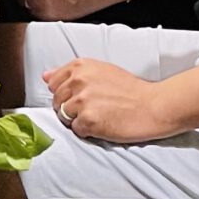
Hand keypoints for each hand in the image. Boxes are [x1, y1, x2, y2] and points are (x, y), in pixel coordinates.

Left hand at [41, 55, 173, 144]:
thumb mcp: (100, 71)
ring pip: (64, 116)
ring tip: (99, 116)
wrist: (153, 105)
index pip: (53, 83)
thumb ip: (71, 73)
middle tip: (93, 109)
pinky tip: (103, 124)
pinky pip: (76, 130)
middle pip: (57, 101)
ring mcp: (82, 101)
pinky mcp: (88, 120)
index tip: (80, 97)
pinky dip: (87, 131)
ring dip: (78, 120)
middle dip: (70, 108)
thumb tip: (46, 76)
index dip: (65, 94)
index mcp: (80, 66)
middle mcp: (78, 81)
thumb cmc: (130, 89)